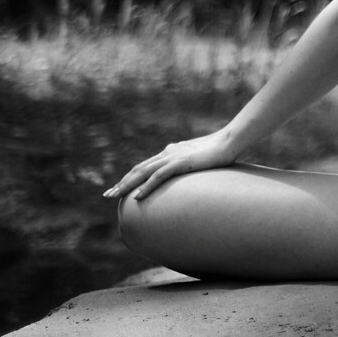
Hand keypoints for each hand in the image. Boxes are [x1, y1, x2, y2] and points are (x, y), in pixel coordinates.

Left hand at [104, 129, 240, 201]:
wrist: (230, 140)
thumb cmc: (219, 150)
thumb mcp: (199, 158)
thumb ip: (188, 163)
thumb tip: (184, 172)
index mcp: (170, 152)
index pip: (144, 166)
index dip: (129, 177)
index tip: (118, 188)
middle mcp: (167, 153)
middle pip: (138, 169)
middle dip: (121, 183)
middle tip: (107, 195)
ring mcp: (173, 157)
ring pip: (143, 172)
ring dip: (126, 185)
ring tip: (114, 196)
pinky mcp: (181, 162)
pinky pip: (159, 176)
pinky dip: (146, 186)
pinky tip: (137, 196)